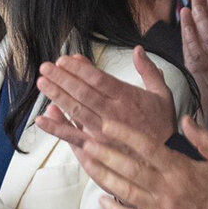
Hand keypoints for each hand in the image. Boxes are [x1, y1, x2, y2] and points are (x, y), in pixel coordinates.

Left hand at [33, 46, 176, 151]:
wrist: (165, 159)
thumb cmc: (162, 126)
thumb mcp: (163, 95)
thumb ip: (149, 71)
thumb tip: (138, 49)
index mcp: (127, 97)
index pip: (98, 79)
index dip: (79, 69)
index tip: (63, 60)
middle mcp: (113, 113)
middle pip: (83, 92)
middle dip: (62, 78)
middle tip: (45, 67)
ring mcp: (103, 131)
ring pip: (75, 110)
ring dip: (57, 96)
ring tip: (42, 83)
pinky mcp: (96, 148)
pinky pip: (73, 136)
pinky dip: (56, 127)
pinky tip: (41, 118)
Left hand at [69, 114, 207, 208]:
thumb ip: (206, 139)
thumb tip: (186, 119)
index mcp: (181, 170)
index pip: (148, 147)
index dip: (125, 134)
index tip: (107, 124)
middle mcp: (166, 189)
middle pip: (129, 168)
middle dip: (106, 153)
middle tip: (87, 141)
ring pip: (124, 190)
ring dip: (103, 176)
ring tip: (87, 163)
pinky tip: (101, 200)